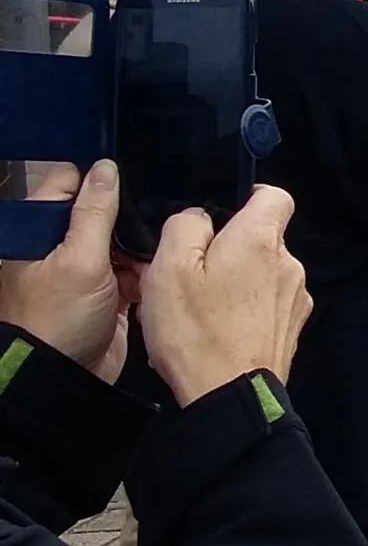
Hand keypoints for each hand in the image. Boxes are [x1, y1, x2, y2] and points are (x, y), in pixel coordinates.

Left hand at [0, 162, 129, 382]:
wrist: (67, 377)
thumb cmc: (59, 319)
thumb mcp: (79, 259)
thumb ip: (95, 211)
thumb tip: (106, 168)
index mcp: (39, 231)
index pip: (67, 183)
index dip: (97, 179)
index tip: (129, 182)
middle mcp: (59, 246)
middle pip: (101, 210)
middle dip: (128, 218)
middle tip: (146, 226)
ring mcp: (84, 269)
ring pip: (123, 240)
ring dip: (140, 248)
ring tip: (148, 260)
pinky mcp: (107, 291)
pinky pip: (133, 269)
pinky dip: (145, 272)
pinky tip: (150, 280)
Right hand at [138, 186, 311, 407]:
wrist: (229, 396)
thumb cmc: (196, 332)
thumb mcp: (168, 268)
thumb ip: (184, 227)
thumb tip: (199, 217)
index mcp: (260, 240)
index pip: (275, 197)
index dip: (250, 197)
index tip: (224, 212)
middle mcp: (288, 264)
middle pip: (263, 238)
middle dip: (230, 247)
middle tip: (193, 272)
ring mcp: (295, 297)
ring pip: (264, 272)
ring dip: (237, 281)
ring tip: (202, 307)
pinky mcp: (292, 326)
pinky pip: (268, 303)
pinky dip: (246, 308)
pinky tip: (219, 327)